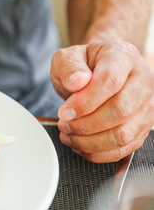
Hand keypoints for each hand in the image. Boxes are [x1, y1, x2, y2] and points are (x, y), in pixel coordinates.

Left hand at [51, 41, 153, 162]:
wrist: (97, 70)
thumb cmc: (83, 63)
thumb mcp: (68, 57)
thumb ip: (70, 66)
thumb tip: (77, 82)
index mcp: (124, 57)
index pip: (110, 81)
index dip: (85, 101)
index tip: (64, 111)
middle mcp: (143, 81)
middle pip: (120, 111)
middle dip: (85, 124)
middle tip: (63, 123)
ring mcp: (146, 106)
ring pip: (123, 134)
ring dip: (89, 141)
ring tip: (67, 134)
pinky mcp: (142, 127)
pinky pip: (124, 148)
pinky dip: (98, 152)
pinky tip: (79, 144)